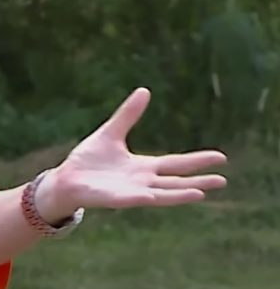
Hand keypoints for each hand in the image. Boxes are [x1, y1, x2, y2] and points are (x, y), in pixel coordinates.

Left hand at [36, 88, 227, 221]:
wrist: (66, 179)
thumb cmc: (88, 161)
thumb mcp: (111, 133)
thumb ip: (128, 115)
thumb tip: (144, 90)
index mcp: (143, 167)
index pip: (176, 163)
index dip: (197, 160)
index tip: (221, 157)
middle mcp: (142, 182)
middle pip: (175, 181)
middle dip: (198, 180)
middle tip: (223, 181)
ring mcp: (130, 192)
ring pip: (161, 194)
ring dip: (179, 194)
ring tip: (201, 193)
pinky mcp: (114, 199)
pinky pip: (131, 199)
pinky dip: (144, 197)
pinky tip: (153, 195)